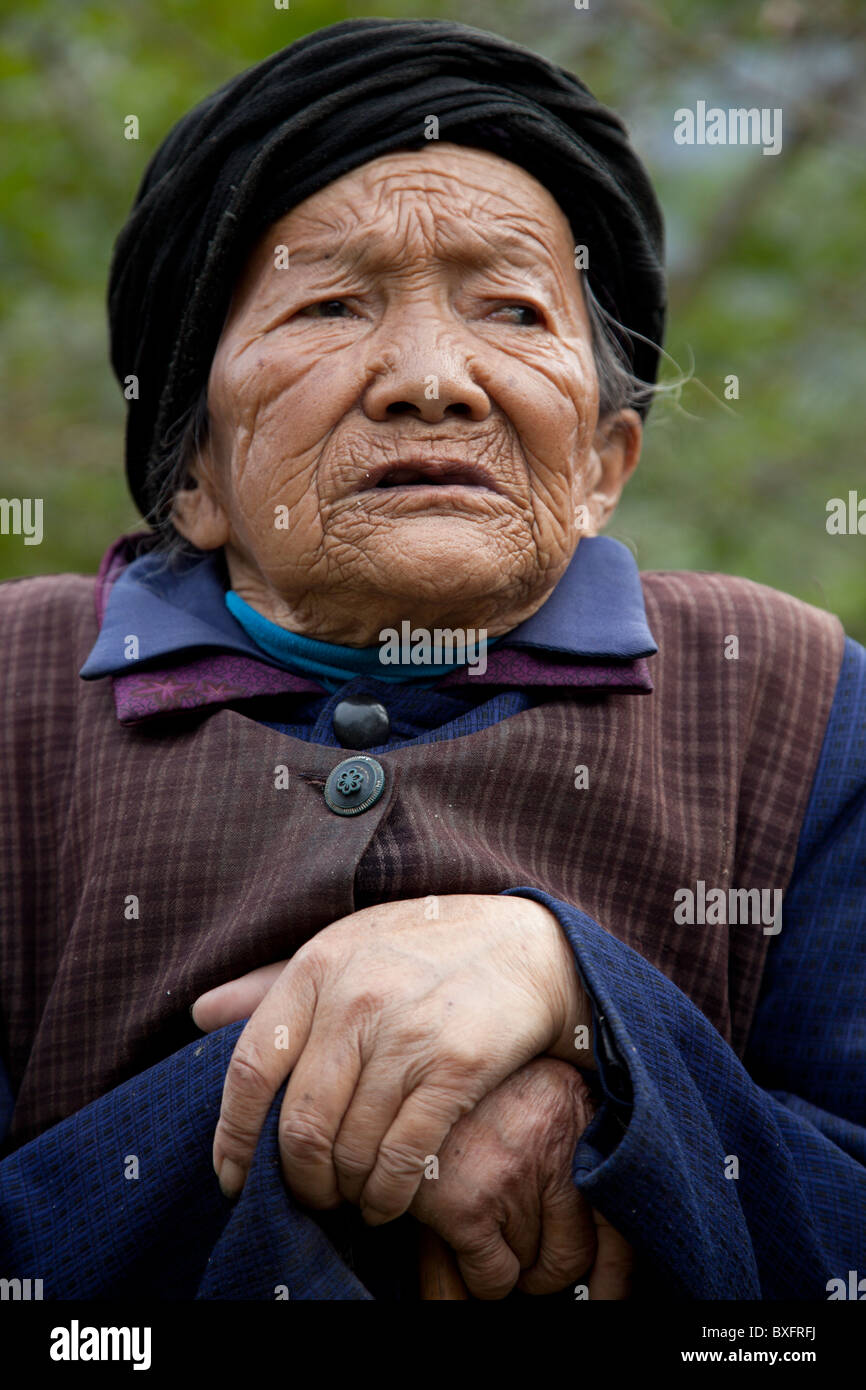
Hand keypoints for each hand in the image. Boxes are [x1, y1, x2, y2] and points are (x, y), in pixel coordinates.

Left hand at [191, 893, 592, 1224]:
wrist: (528, 947)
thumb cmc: (424, 949)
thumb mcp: (344, 945)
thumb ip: (270, 982)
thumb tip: (201, 1014)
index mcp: (318, 966)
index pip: (252, 1067)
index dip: (233, 1135)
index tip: (231, 1176)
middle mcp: (356, 1000)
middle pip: (300, 1124)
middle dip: (298, 1179)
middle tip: (309, 1195)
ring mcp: (407, 1034)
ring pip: (350, 1148)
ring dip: (345, 1192)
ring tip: (350, 1196)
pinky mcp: (455, 1067)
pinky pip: (402, 1157)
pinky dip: (387, 1196)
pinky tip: (386, 1201)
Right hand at [410, 1057, 632, 1299]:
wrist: (404, 1063)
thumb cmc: (474, 1088)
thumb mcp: (536, 1093)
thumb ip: (568, 1141)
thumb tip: (598, 1245)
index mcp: (580, 1113)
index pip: (620, 1213)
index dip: (616, 1269)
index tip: (607, 1295)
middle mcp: (556, 1146)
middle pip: (574, 1253)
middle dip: (548, 1268)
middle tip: (525, 1257)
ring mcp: (511, 1177)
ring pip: (530, 1267)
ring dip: (509, 1260)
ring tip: (483, 1220)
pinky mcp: (466, 1204)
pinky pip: (494, 1278)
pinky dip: (481, 1276)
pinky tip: (462, 1239)